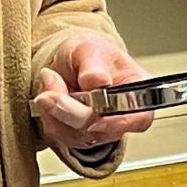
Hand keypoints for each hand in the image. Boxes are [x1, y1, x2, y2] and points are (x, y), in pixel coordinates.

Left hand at [32, 35, 155, 153]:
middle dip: (70, 109)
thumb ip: (94, 64)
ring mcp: (100, 132)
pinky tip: (49, 93)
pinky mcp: (76, 138)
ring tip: (51, 78)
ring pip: (75, 136)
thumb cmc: (89, 55)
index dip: (117, 120)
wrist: (71, 61)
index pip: (139, 119)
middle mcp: (122, 118)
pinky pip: (58, 136)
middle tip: (51, 82)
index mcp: (137, 93)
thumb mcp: (91, 48)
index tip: (93, 106)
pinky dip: (47, 114)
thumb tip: (97, 81)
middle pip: (100, 130)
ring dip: (54, 109)